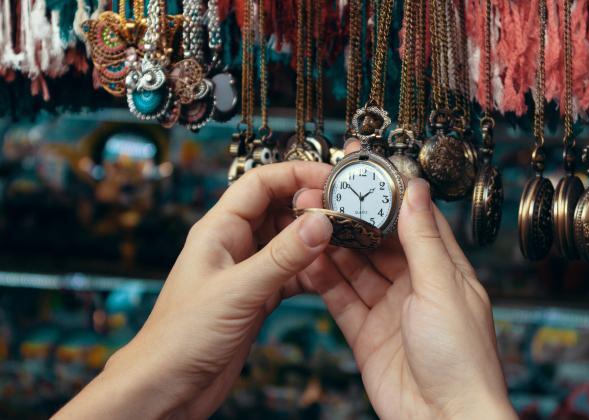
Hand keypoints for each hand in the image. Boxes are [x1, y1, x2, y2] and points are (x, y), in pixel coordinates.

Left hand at [55, 162, 334, 419]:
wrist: (168, 386)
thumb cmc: (181, 337)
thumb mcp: (239, 291)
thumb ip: (283, 256)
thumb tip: (320, 221)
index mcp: (219, 229)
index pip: (260, 184)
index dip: (296, 175)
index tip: (331, 178)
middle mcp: (234, 244)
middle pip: (279, 208)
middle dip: (312, 206)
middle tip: (345, 210)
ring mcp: (247, 270)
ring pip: (288, 241)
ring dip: (315, 239)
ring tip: (345, 239)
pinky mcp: (258, 296)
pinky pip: (292, 272)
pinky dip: (312, 270)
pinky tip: (330, 273)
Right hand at [297, 178, 515, 419]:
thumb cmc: (462, 359)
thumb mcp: (442, 288)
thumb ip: (423, 239)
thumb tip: (417, 188)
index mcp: (443, 269)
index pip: (414, 218)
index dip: (389, 190)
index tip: (364, 166)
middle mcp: (415, 285)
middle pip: (377, 240)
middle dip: (351, 216)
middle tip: (322, 192)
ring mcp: (388, 308)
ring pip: (355, 266)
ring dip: (333, 243)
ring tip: (308, 218)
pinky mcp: (365, 332)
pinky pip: (341, 298)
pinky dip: (323, 279)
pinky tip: (308, 258)